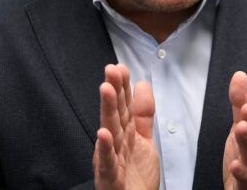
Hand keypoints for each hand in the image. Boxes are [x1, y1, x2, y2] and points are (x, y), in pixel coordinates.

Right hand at [93, 64, 158, 189]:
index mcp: (123, 133)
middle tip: (111, 69)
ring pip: (109, 132)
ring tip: (106, 89)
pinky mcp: (109, 178)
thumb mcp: (143, 140)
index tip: (120, 67)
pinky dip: (104, 148)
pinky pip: (106, 162)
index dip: (122, 87)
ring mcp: (110, 160)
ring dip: (107, 110)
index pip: (123, 106)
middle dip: (113, 91)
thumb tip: (142, 84)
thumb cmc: (135, 176)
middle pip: (114, 114)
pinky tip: (103, 134)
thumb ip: (142, 114)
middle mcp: (114, 143)